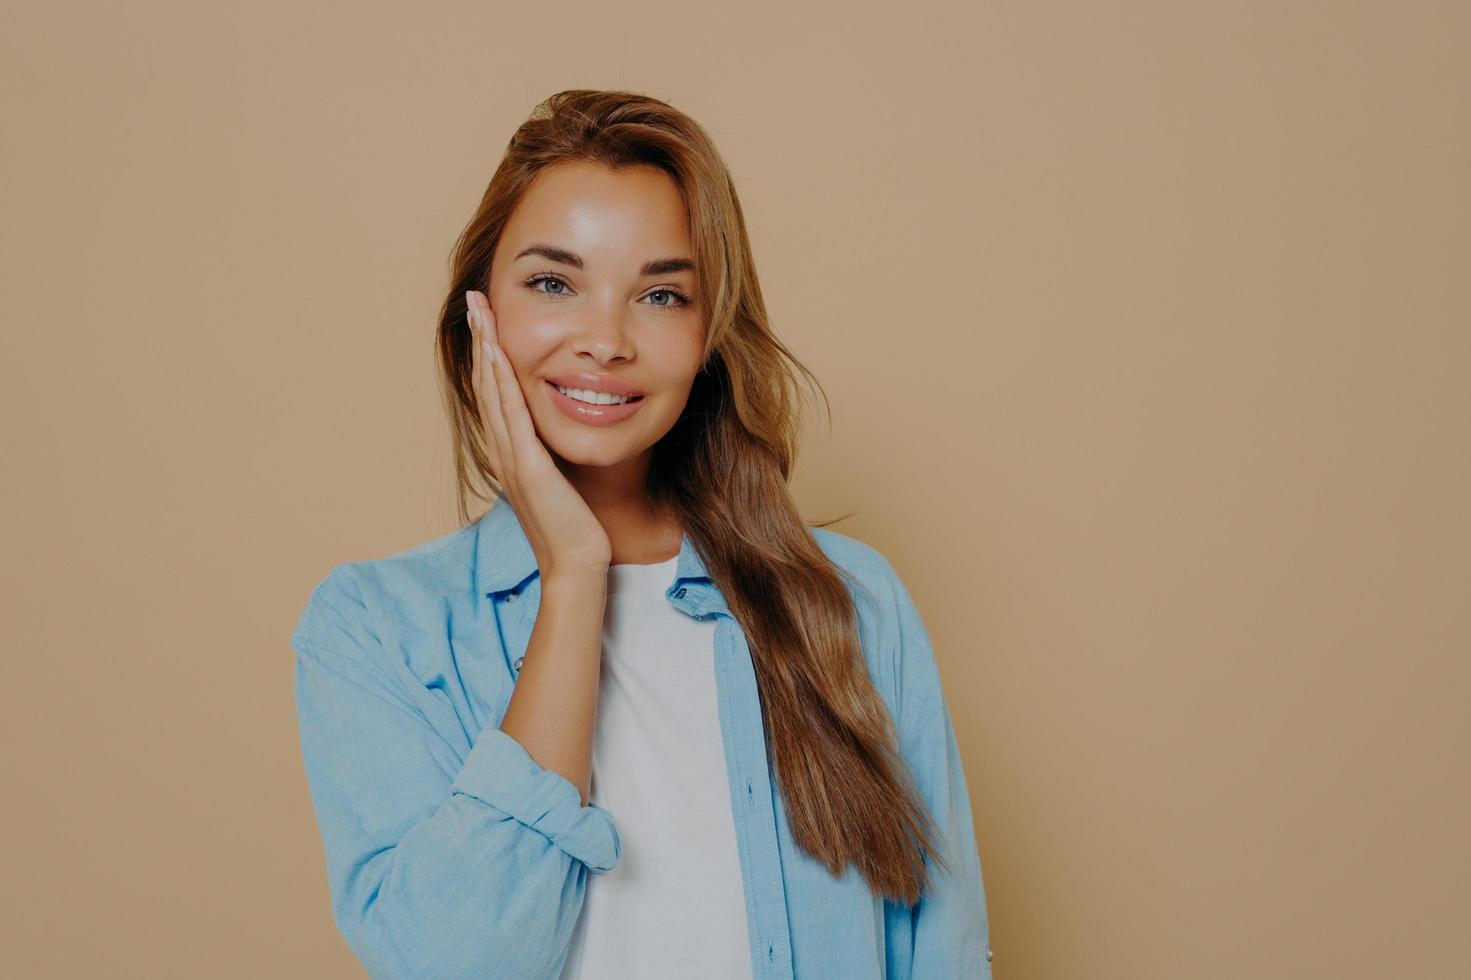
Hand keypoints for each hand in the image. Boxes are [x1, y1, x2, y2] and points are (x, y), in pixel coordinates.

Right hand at [466, 290, 611, 577]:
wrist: (576, 566)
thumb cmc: (576, 527)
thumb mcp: (562, 478)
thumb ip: (554, 452)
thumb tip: (562, 426)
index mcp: (511, 452)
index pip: (494, 392)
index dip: (487, 353)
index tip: (486, 318)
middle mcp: (504, 450)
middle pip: (484, 383)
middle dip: (479, 339)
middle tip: (474, 299)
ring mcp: (512, 458)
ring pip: (491, 392)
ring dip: (484, 348)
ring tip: (479, 311)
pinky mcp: (528, 467)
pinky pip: (511, 415)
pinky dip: (501, 381)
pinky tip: (496, 353)